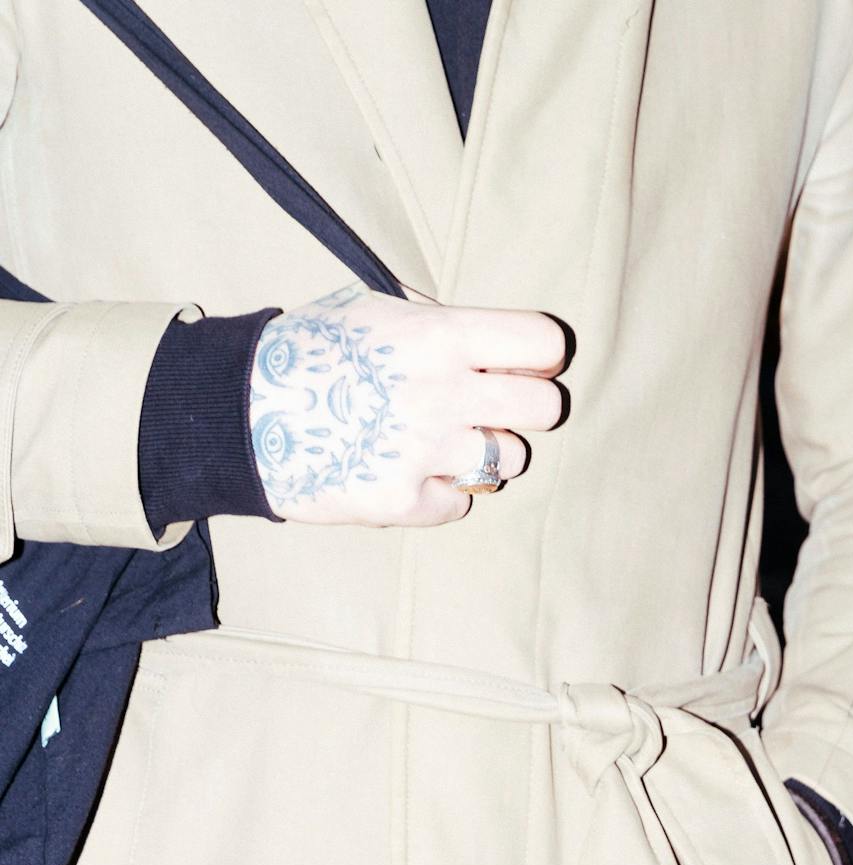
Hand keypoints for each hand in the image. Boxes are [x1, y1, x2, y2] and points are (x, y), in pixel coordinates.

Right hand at [248, 286, 567, 525]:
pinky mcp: (406, 500)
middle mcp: (443, 393)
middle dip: (526, 406)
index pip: (544, 344)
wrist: (240, 411)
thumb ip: (438, 320)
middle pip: (546, 408)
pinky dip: (443, 491)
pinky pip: (462, 502)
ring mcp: (427, 452)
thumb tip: (498, 342)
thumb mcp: (372, 308)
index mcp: (439, 335)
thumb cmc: (309, 351)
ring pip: (511, 460)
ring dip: (486, 451)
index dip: (542, 356)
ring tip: (441, 438)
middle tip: (492, 406)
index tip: (522, 363)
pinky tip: (408, 469)